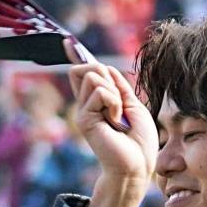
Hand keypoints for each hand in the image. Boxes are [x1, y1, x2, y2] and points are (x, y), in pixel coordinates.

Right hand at [66, 43, 156, 206]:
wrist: (137, 164)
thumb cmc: (139, 140)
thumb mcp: (133, 104)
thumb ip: (118, 85)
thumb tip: (103, 65)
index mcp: (98, 100)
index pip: (84, 72)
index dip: (77, 55)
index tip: (67, 41)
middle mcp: (87, 103)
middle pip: (88, 67)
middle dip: (108, 76)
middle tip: (119, 104)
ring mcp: (83, 110)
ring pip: (94, 75)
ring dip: (114, 93)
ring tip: (118, 117)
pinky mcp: (84, 117)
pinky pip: (100, 91)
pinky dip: (114, 103)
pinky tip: (115, 122)